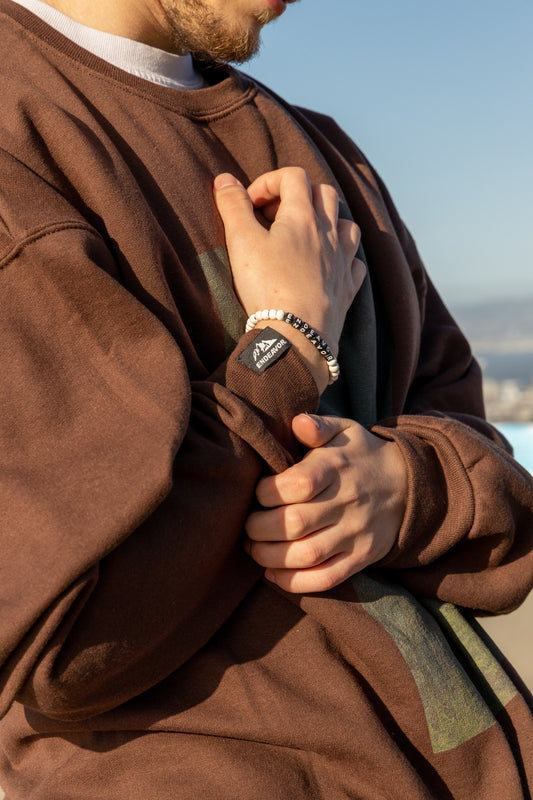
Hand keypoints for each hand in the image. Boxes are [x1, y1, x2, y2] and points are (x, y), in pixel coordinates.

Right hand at [213, 168, 365, 360]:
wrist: (295, 335)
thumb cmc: (267, 286)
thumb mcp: (241, 241)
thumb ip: (232, 206)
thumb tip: (224, 179)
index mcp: (303, 216)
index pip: (293, 176)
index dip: (269, 181)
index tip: (250, 204)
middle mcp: (329, 233)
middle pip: (324, 193)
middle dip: (298, 195)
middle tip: (273, 217)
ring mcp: (342, 261)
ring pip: (346, 225)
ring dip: (327, 221)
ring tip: (304, 236)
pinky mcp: (348, 288)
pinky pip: (355, 262)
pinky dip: (343, 257)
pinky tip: (328, 265)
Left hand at [244, 413, 406, 592]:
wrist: (408, 485)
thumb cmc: (360, 455)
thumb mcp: (344, 430)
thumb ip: (318, 425)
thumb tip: (298, 422)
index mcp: (338, 467)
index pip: (297, 484)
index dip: (266, 493)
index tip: (256, 494)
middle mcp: (348, 501)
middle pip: (296, 523)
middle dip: (259, 529)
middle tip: (247, 526)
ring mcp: (357, 533)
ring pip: (307, 554)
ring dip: (270, 557)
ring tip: (254, 549)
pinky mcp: (362, 557)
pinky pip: (326, 578)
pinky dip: (294, 582)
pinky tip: (273, 573)